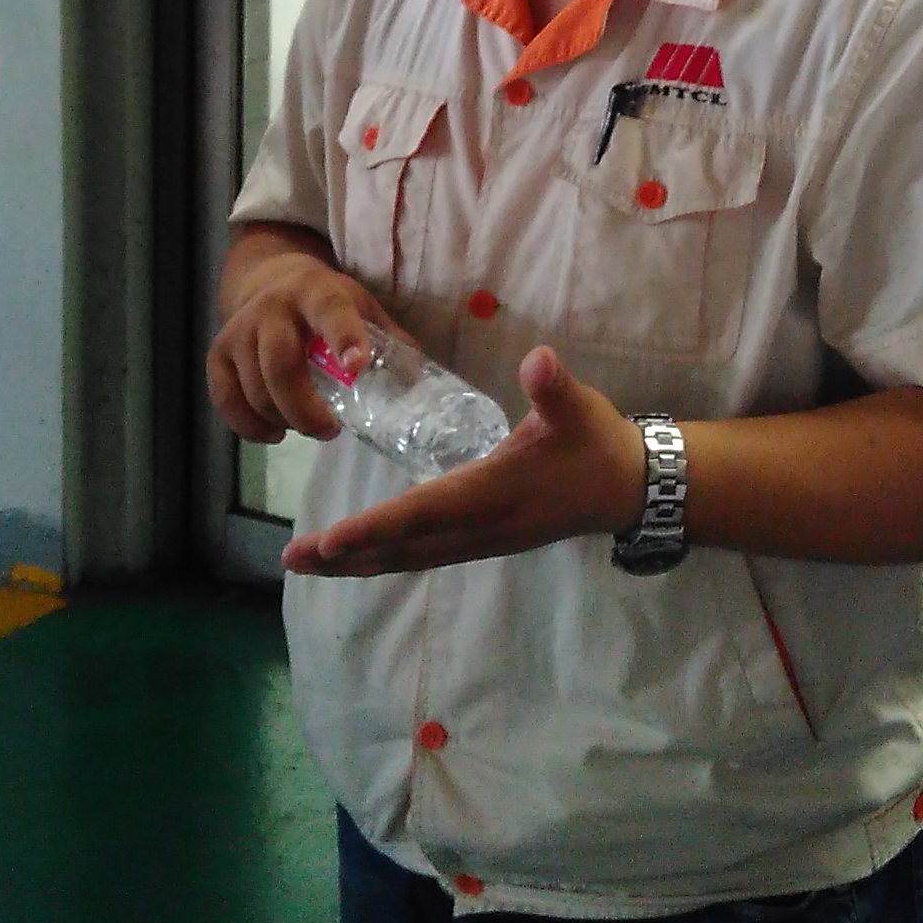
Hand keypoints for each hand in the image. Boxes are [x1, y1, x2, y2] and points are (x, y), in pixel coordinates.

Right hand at [207, 245, 392, 444]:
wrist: (270, 281)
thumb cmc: (327, 304)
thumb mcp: (362, 307)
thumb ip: (390, 342)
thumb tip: (421, 388)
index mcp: (316, 293)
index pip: (330, 312)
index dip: (343, 337)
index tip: (357, 367)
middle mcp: (272, 308)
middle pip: (280, 365)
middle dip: (306, 409)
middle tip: (331, 430)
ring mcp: (239, 331)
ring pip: (254, 389)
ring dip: (284, 420)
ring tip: (309, 426)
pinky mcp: (217, 354)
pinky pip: (226, 400)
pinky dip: (250, 426)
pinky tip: (275, 431)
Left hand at [282, 346, 643, 576]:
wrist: (629, 489)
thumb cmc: (596, 442)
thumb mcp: (577, 407)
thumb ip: (553, 386)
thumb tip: (539, 360)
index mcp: (493, 493)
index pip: (422, 513)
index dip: (375, 528)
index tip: (329, 540)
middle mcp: (481, 526)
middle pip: (403, 548)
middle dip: (347, 555)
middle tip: (293, 558)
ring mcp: (482, 540)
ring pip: (410, 557)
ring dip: (360, 562)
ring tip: (311, 562)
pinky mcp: (486, 540)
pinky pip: (425, 555)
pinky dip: (387, 558)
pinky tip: (363, 556)